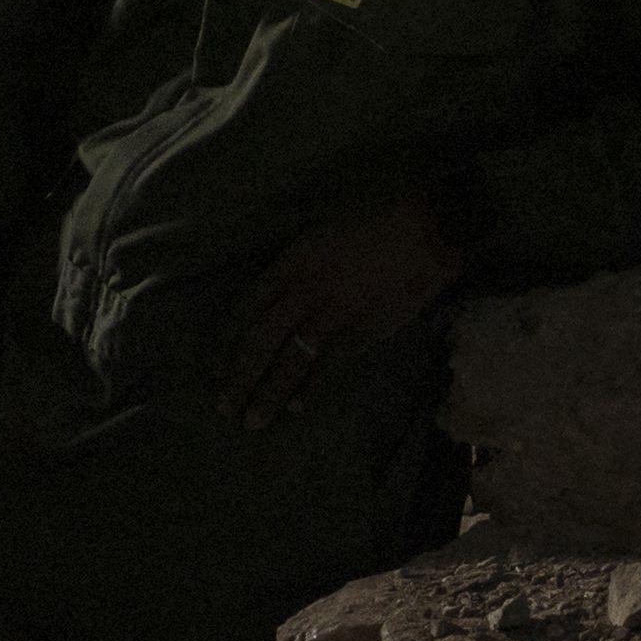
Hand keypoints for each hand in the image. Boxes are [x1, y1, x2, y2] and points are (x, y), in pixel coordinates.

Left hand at [220, 195, 462, 430]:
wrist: (423, 231)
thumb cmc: (374, 219)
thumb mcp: (323, 231)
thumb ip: (301, 263)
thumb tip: (282, 292)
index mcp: (293, 262)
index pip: (248, 304)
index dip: (229, 337)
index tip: (217, 362)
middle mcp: (304, 292)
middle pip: (260, 341)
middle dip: (239, 377)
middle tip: (223, 406)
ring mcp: (332, 316)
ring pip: (290, 362)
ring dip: (268, 394)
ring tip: (252, 421)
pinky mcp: (360, 334)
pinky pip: (327, 367)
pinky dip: (310, 390)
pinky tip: (296, 409)